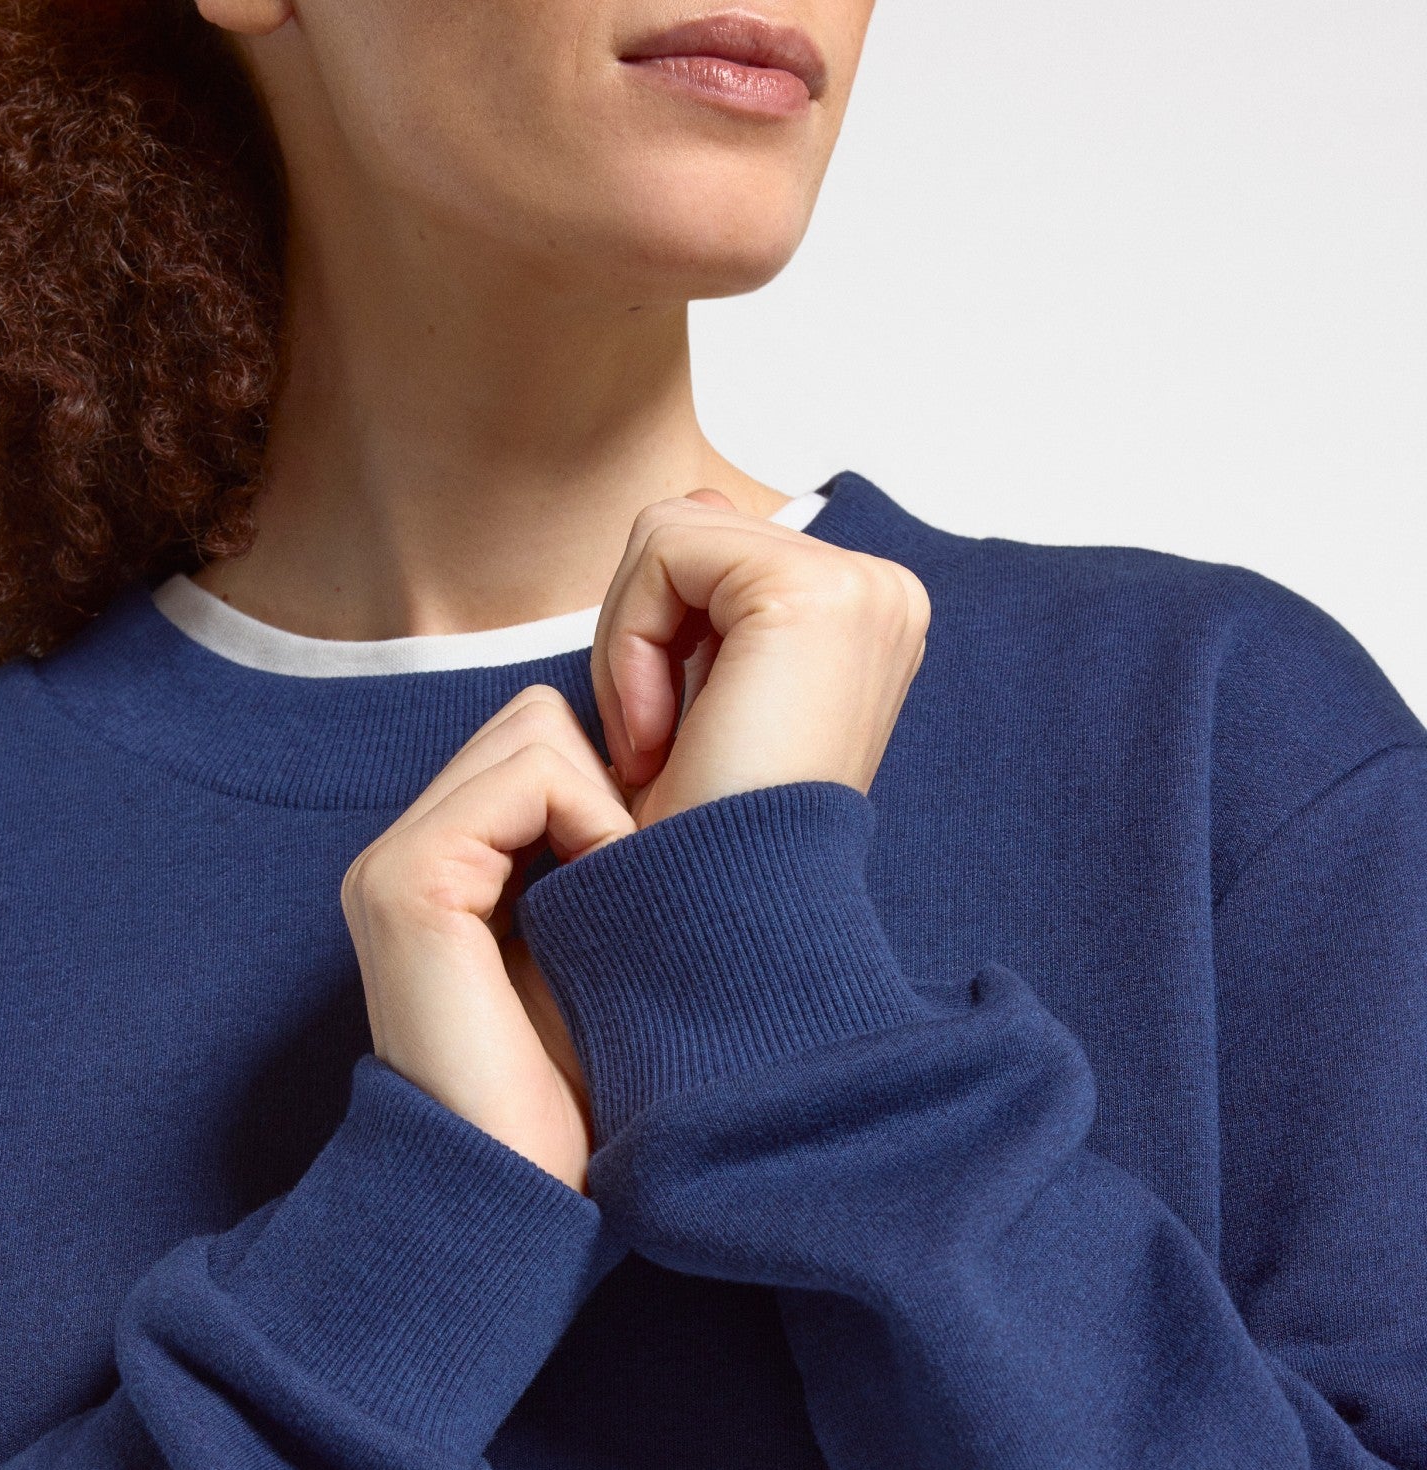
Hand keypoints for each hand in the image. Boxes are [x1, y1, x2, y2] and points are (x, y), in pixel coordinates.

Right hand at [340, 684, 636, 1193]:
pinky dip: (591, 822)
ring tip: (619, 901)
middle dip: (604, 784)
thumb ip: (586, 860)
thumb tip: (653, 773)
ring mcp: (395, 861)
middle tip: (637, 884)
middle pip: (534, 722)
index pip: (534, 746)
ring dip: (603, 804)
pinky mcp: (408, 881)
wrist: (528, 1196)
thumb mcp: (588, 951)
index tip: (650, 873)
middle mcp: (406, 852)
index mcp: (440, 869)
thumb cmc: (579, 1090)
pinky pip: (528, 777)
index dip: (607, 789)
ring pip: (535, 731)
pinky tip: (604, 900)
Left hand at [592, 487, 929, 828]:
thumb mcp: (709, 696)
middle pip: (694, 529)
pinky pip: (662, 551)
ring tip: (652, 743)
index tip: (662, 745)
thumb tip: (694, 503)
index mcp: (868, 616)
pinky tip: (654, 733)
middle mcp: (883, 592)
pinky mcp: (812, 590)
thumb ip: (716, 598)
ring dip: (629, 645)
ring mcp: (862, 586)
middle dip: (641, 636)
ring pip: (669, 533)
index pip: (719, 547)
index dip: (659, 635)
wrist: (721, 924)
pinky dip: (628, 643)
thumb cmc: (701, 837)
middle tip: (650, 747)